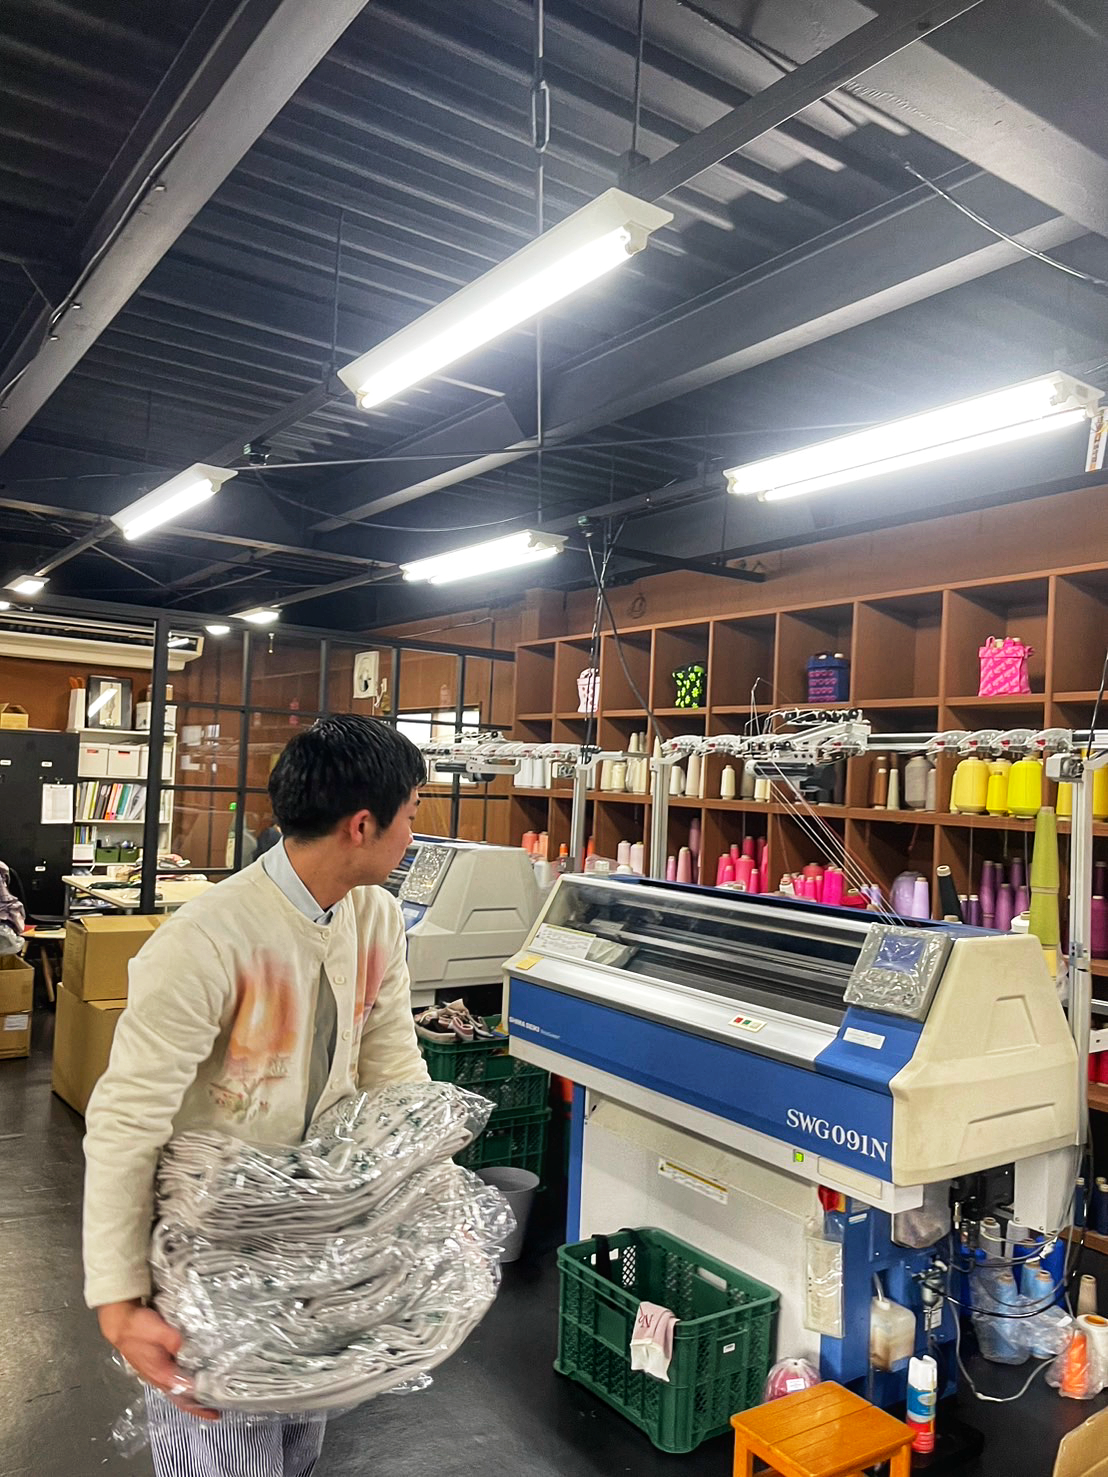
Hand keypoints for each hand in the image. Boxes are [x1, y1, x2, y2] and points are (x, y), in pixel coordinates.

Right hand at [97, 1300, 218, 1420]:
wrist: (120, 1322)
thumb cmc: (138, 1327)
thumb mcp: (159, 1331)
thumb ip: (174, 1341)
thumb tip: (189, 1350)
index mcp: (160, 1374)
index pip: (182, 1396)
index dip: (198, 1407)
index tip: (215, 1413)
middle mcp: (158, 1377)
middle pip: (180, 1398)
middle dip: (198, 1405)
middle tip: (218, 1408)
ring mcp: (157, 1371)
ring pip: (178, 1389)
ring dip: (193, 1395)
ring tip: (211, 1396)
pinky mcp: (157, 1363)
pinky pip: (175, 1378)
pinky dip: (186, 1382)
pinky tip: (195, 1377)